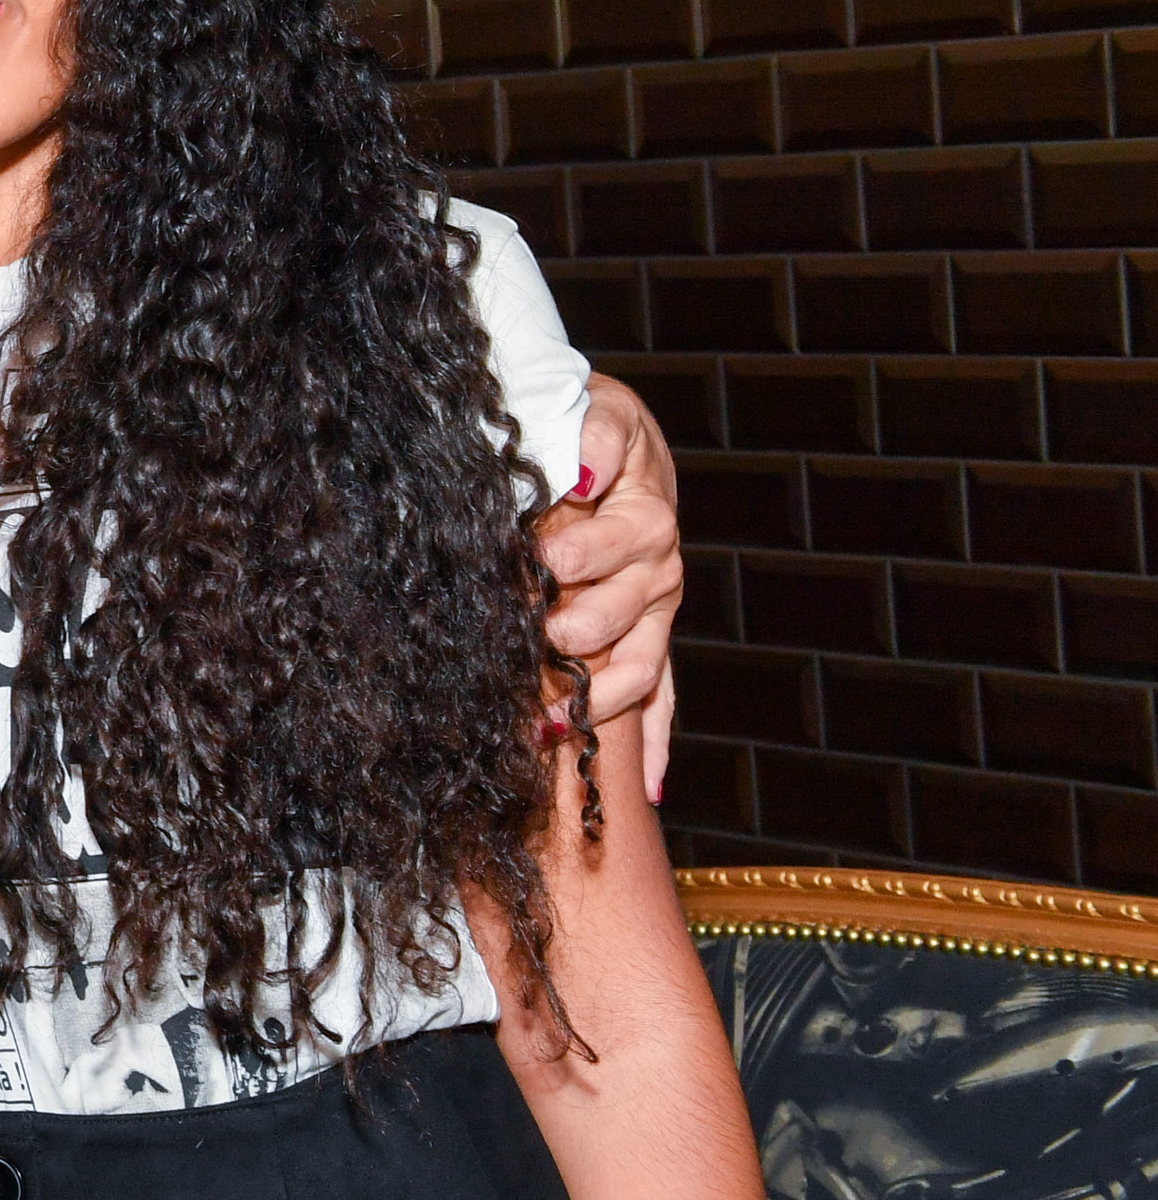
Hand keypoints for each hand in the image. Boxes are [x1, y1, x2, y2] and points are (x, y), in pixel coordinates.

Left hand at [536, 378, 683, 801]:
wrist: (608, 444)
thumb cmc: (588, 425)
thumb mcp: (595, 411)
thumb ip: (593, 437)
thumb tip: (581, 473)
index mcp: (644, 516)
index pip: (620, 542)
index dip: (581, 551)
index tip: (541, 558)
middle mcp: (658, 571)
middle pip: (628, 611)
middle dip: (583, 628)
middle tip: (540, 638)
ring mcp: (654, 615)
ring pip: (640, 667)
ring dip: (599, 700)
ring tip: (551, 723)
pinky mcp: (646, 643)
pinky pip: (657, 699)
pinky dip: (651, 743)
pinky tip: (647, 788)